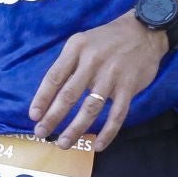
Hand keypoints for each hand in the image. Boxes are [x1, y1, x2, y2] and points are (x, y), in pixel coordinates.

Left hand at [28, 14, 167, 149]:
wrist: (143, 32)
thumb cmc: (106, 39)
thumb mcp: (82, 42)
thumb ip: (67, 64)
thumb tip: (50, 95)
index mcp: (76, 48)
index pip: (54, 77)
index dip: (42, 98)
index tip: (34, 116)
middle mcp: (92, 61)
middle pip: (69, 94)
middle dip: (53, 117)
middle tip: (42, 133)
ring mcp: (112, 75)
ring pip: (91, 108)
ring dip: (76, 128)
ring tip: (63, 143)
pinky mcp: (129, 87)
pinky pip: (117, 114)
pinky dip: (107, 132)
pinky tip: (98, 145)